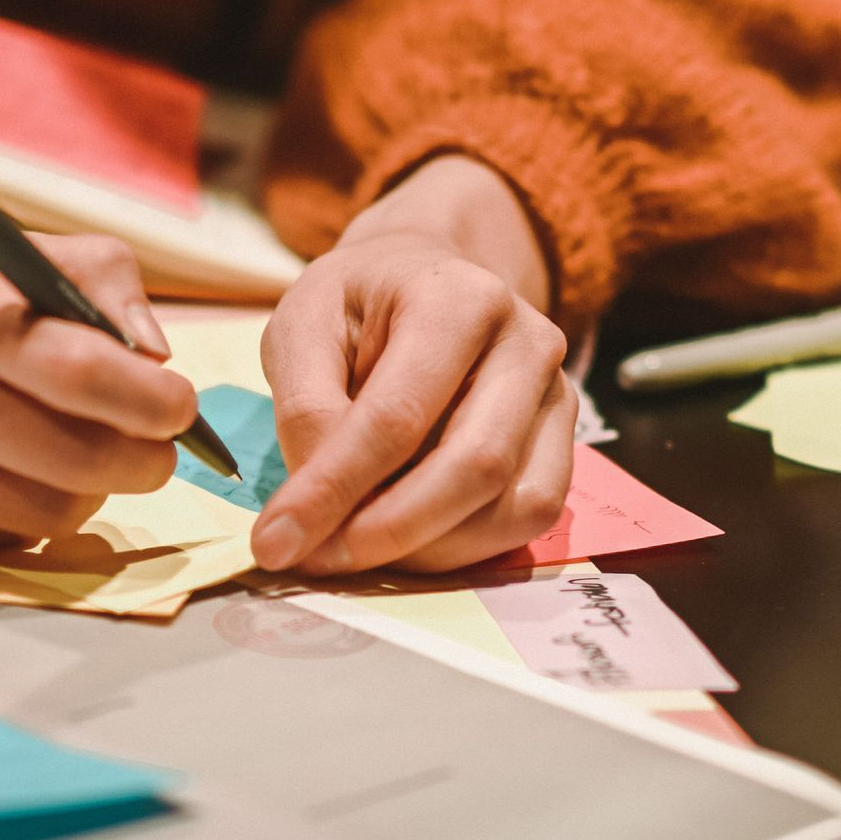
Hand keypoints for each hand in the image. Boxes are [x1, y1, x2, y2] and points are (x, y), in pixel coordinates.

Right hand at [0, 221, 195, 551]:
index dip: (148, 399)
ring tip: (83, 457)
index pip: (75, 368)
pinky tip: (9, 476)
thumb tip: (156, 355)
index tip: (180, 406)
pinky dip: (26, 513)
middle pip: (73, 456)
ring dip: (89, 492)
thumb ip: (95, 277)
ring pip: (44, 510)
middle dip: (142, 459)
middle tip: (156, 449)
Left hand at [252, 155, 576, 574]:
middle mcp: (527, 343)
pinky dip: (466, 547)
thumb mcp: (301, 328)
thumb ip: (306, 409)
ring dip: (430, 550)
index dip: (334, 489)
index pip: (397, 416)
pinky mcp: (565, 439)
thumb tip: (319, 504)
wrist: (424, 279)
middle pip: (473, 467)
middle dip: (388, 532)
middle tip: (318, 560)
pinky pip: (530, 515)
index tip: (275, 542)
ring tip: (355, 549)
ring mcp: (557, 394)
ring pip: (513, 505)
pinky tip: (408, 541)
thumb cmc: (357, 305)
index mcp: (458, 298)